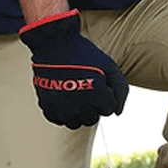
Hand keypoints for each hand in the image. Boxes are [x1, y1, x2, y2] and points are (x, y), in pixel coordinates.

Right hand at [18, 10, 127, 128]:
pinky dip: (63, 113)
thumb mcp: (109, 65)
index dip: (107, 97)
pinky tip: (65, 100)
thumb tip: (118, 111)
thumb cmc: (82, 53)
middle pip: (93, 118)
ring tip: (77, 97)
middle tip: (89, 90)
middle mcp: (78, 104)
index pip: (109, 110)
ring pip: (76, 123)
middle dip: (94, 106)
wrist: (54, 44)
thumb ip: (120, 88)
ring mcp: (61, 106)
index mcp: (96, 93)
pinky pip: (58, 120)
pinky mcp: (47, 105)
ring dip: (79, 113)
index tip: (100, 86)